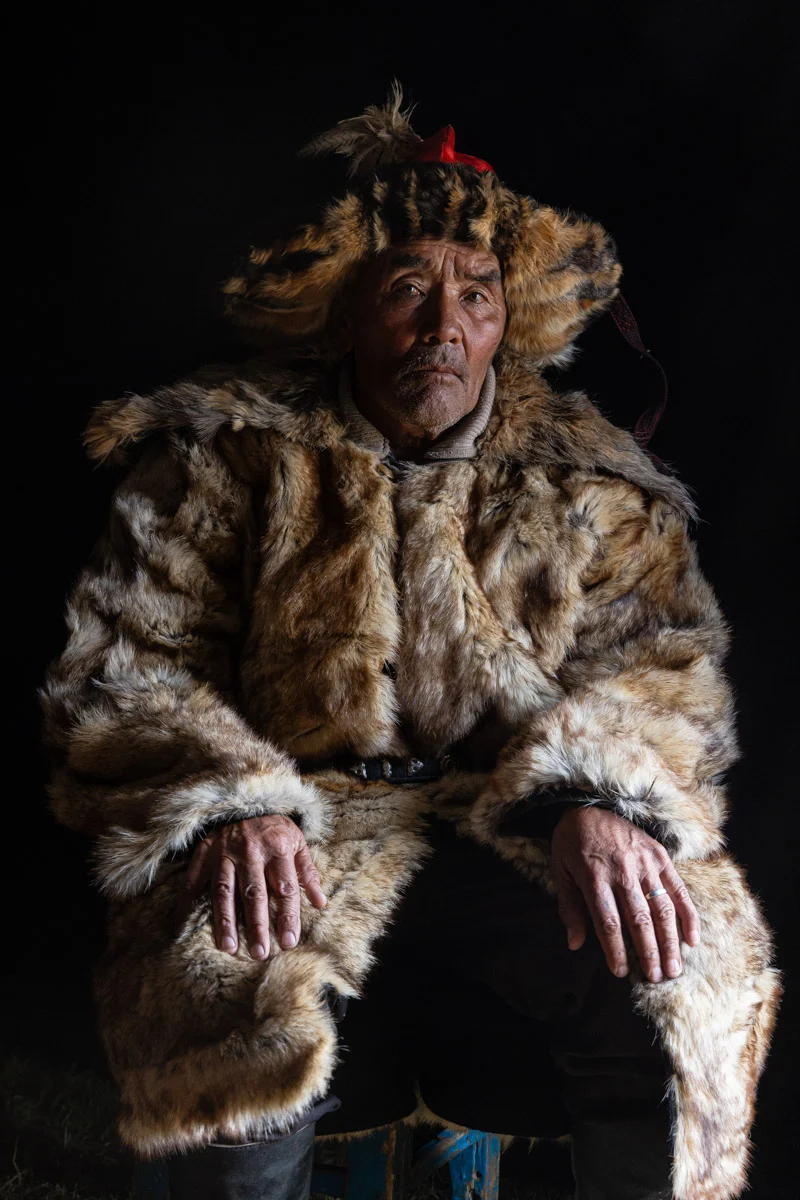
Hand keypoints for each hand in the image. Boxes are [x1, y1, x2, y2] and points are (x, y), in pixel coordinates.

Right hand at [175, 814, 326, 959]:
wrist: (245, 800)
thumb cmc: (274, 829)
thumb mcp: (298, 842)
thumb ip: (308, 872)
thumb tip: (321, 903)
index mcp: (278, 848)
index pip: (285, 889)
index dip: (288, 917)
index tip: (289, 943)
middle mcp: (251, 851)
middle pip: (254, 894)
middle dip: (257, 925)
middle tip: (259, 953)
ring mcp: (225, 852)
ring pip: (224, 891)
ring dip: (225, 921)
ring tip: (228, 947)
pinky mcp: (204, 853)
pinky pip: (195, 881)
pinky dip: (188, 904)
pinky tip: (186, 926)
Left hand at [550, 805, 699, 982]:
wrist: (587, 804)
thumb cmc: (571, 843)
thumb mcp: (560, 872)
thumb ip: (570, 908)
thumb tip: (574, 943)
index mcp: (594, 876)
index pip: (608, 921)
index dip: (615, 949)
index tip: (620, 972)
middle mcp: (622, 871)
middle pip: (639, 919)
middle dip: (649, 952)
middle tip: (655, 978)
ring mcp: (644, 862)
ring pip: (662, 907)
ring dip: (670, 941)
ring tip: (674, 968)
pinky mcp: (659, 855)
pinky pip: (677, 888)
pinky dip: (688, 914)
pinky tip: (692, 938)